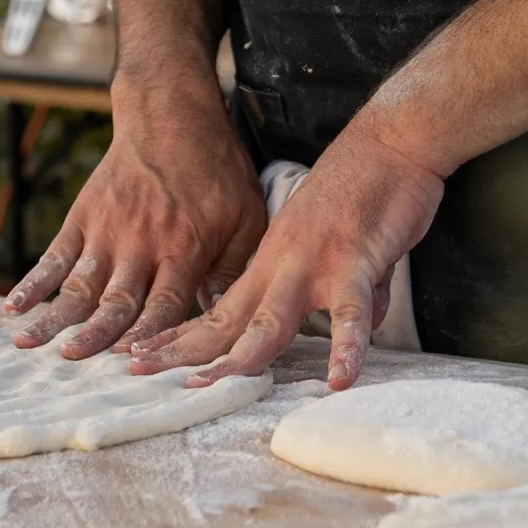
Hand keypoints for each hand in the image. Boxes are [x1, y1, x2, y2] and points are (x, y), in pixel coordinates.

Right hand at [4, 80, 266, 358]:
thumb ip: (234, 269)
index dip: (148, 335)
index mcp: (184, 248)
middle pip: (115, 300)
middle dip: (94, 334)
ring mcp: (106, 230)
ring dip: (54, 317)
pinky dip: (32, 282)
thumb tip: (229, 319)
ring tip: (30, 345)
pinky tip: (12, 307)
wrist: (171, 116)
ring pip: (78, 285)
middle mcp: (141, 243)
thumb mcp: (246, 218)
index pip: (164, 304)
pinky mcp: (83, 217)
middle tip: (73, 362)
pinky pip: (54, 256)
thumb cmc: (216, 171)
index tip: (132, 363)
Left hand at [128, 115, 445, 389]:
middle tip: (140, 374)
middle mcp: (279, 267)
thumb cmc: (358, 194)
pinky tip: (340, 379)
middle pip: (224, 322)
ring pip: (271, 321)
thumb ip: (335, 291)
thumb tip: (354, 325)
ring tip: (216, 385)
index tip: (139, 358)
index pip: (211, 311)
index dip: (176, 337)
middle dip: (183, 351)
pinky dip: (346, 347)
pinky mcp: (354, 263)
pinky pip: (349, 314)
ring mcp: (313, 265)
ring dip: (243, 356)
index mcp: (266, 265)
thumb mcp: (327, 247)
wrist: (388, 142)